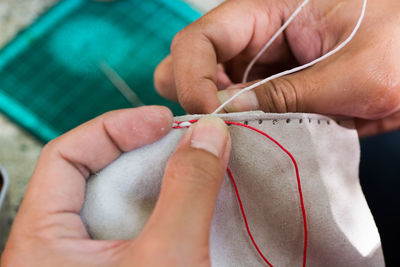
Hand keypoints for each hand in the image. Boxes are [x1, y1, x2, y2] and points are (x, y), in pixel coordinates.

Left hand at [1, 107, 230, 266]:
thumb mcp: (168, 259)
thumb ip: (188, 189)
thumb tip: (209, 134)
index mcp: (41, 242)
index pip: (69, 155)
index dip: (116, 128)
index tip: (162, 121)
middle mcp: (59, 248)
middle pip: (96, 174)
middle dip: (144, 152)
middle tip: (186, 140)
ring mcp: (90, 262)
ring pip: (122, 201)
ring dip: (161, 180)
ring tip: (196, 166)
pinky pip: (139, 226)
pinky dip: (167, 208)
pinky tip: (194, 204)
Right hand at [154, 0, 399, 135]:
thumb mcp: (352, 72)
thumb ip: (287, 94)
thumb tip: (229, 113)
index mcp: (267, 10)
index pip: (199, 39)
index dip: (193, 78)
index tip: (212, 117)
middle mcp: (253, 40)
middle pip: (190, 65)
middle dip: (194, 100)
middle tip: (218, 132)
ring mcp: (259, 69)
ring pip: (210, 95)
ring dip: (218, 123)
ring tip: (242, 144)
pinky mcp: (269, 95)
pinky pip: (238, 116)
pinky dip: (239, 135)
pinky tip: (256, 147)